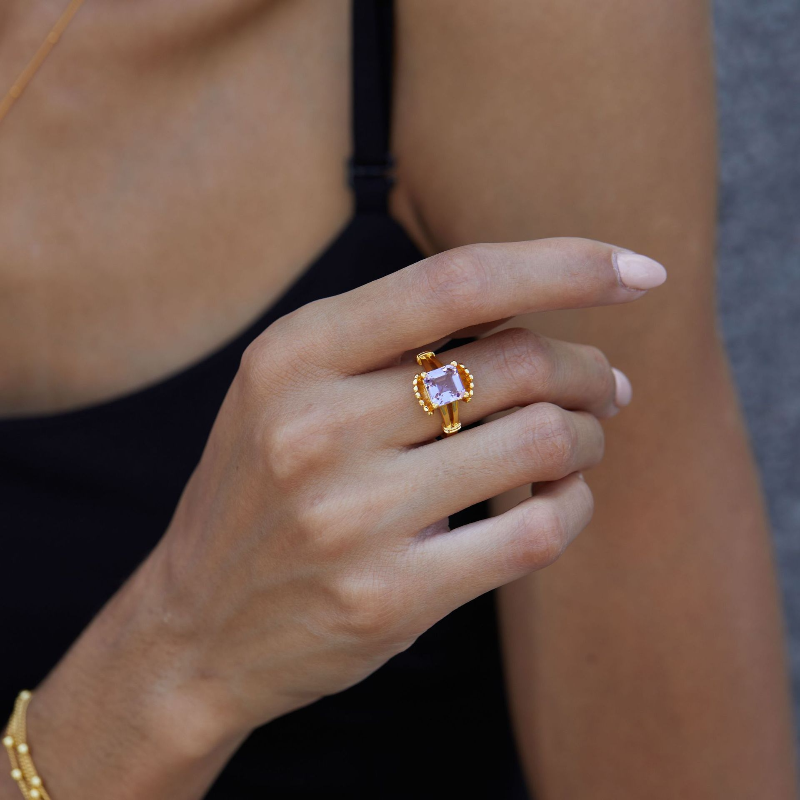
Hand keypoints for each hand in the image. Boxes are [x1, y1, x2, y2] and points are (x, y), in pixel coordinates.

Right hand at [145, 238, 662, 736]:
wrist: (196, 629)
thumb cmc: (262, 493)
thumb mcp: (291, 390)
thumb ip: (390, 341)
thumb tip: (538, 310)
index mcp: (294, 353)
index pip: (457, 280)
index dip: (564, 266)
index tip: (638, 271)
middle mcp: (316, 426)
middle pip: (515, 361)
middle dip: (587, 369)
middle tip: (606, 386)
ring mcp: (350, 516)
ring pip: (538, 442)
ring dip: (586, 436)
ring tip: (581, 443)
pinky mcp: (388, 596)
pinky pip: (535, 534)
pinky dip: (575, 506)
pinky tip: (563, 500)